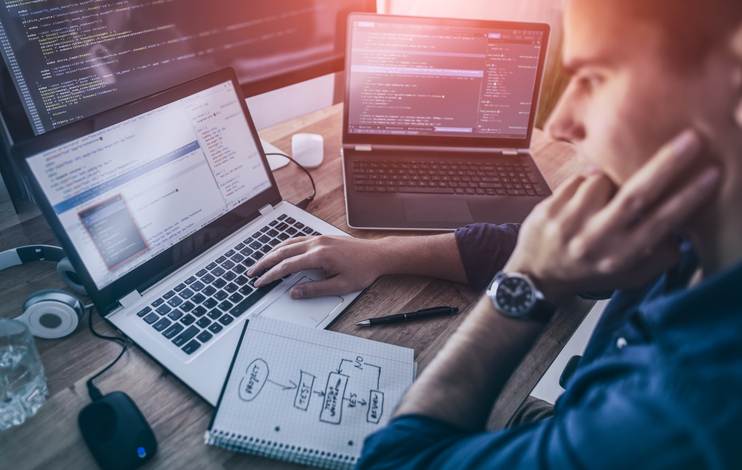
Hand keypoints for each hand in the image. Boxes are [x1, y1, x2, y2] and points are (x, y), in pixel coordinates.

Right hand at [248, 236, 389, 298]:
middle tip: (252, 272)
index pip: (287, 266)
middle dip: (265, 262)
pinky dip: (285, 246)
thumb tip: (294, 293)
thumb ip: (314, 290)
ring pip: (288, 243)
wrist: (378, 255)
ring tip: (261, 263)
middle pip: (282, 251)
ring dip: (273, 253)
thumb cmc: (363, 270)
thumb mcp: (339, 286)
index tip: (260, 282)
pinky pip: (298, 240)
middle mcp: (316, 243)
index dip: (271, 275)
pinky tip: (280, 252)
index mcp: (319, 255)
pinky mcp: (322, 238)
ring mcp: (319, 238)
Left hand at [504, 130, 720, 302]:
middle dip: (666, 166)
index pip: (659, 224)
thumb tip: (682, 231)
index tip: (710, 174)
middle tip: (690, 140)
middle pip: (636, 195)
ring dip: (608, 181)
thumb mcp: (628, 276)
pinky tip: (581, 203)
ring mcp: (569, 222)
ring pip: (602, 181)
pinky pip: (577, 180)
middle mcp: (595, 239)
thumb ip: (659, 258)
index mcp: (620, 256)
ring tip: (601, 201)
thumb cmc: (590, 272)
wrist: (536, 275)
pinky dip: (585, 185)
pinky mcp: (549, 207)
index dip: (687, 198)